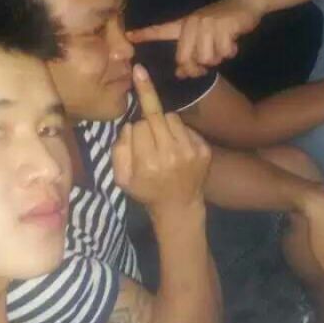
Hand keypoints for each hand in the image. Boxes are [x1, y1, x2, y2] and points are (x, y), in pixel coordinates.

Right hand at [112, 64, 211, 213]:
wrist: (179, 206)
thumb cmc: (147, 191)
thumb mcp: (122, 178)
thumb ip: (119, 150)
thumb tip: (129, 125)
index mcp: (148, 163)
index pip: (139, 125)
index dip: (136, 128)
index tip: (138, 137)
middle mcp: (171, 155)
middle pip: (156, 116)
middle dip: (149, 119)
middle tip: (149, 129)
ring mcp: (190, 151)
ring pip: (173, 117)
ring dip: (165, 124)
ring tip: (163, 138)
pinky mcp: (204, 149)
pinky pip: (187, 127)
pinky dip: (180, 132)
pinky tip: (177, 146)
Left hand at [127, 0, 264, 78]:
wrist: (246, 3)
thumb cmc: (225, 24)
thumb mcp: (206, 37)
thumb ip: (192, 53)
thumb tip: (180, 73)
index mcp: (185, 24)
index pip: (161, 30)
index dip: (145, 34)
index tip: (128, 36)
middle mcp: (192, 23)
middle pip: (185, 58)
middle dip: (197, 67)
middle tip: (209, 63)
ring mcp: (206, 23)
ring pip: (205, 58)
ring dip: (218, 58)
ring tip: (224, 47)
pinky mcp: (222, 26)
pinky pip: (222, 53)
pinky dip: (230, 52)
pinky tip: (233, 42)